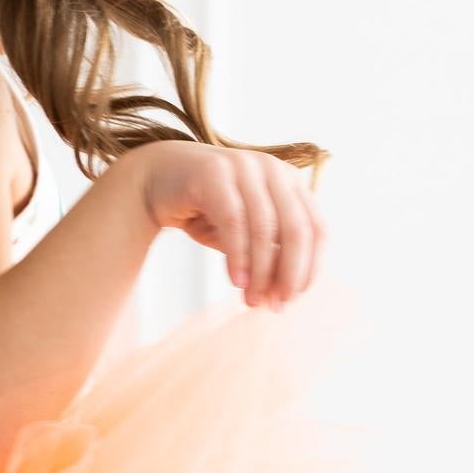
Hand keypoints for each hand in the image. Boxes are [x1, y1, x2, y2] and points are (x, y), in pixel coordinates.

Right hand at [136, 141, 326, 307]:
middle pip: (297, 229)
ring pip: (265, 228)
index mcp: (289, 182)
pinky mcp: (214, 173)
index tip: (293, 298)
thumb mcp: (245, 231)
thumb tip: (284, 294)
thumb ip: (268, 253)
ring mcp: (244, 167)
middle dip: (289, 273)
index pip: (317, 228)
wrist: (156, 179)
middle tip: (275, 305)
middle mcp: (273, 169)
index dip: (310, 267)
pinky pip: (233, 220)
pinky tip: (236, 281)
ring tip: (251, 299)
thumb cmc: (205, 208)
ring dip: (261, 271)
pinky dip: (238, 256)